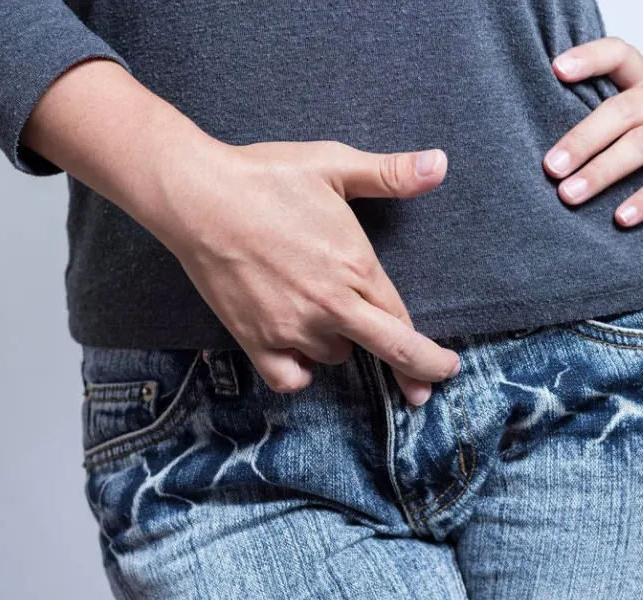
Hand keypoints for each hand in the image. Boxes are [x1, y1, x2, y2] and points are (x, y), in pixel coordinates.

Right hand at [21, 61, 458, 403]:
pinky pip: (289, 377)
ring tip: (326, 314)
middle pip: (388, 352)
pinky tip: (300, 352)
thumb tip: (441, 164)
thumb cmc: (266, 176)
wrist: (197, 195)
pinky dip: (299, 370)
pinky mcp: (255, 339)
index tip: (445, 363)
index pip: (405, 322)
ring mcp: (292, 328)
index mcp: (357, 268)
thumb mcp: (335, 165)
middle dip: (415, 374)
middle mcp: (330, 306)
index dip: (429, 350)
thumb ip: (392, 174)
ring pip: (334, 356)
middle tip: (422, 392)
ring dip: (339, 342)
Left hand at [544, 37, 642, 226]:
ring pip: (642, 146)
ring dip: (603, 172)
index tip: (557, 69)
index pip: (619, 54)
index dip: (589, 58)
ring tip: (571, 195)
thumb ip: (609, 113)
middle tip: (551, 168)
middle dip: (582, 140)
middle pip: (622, 111)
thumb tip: (551, 151)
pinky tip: (622, 218)